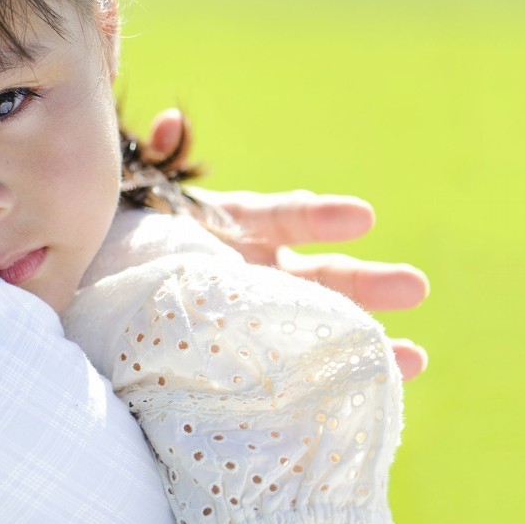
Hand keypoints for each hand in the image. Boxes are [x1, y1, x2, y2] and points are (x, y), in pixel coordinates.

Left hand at [149, 109, 428, 379]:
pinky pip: (292, 371)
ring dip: (367, 342)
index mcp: (241, 227)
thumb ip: (157, 159)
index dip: (320, 217)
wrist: (110, 287)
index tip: (361, 218)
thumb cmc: (134, 235)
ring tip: (413, 359)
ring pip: (322, 328)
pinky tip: (366, 401)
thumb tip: (169, 122)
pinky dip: (326, 386)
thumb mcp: (144, 194)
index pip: (287, 218)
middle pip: (322, 278)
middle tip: (414, 286)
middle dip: (368, 282)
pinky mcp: (251, 354)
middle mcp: (263, 272)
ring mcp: (261, 315)